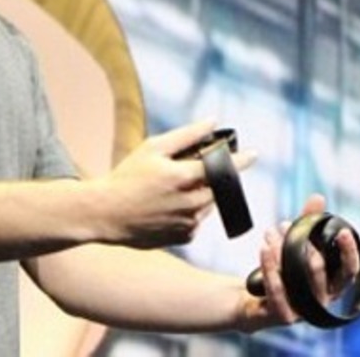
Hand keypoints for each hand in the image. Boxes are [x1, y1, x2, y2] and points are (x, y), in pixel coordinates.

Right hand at [90, 120, 255, 249]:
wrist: (105, 213)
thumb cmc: (127, 176)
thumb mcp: (153, 148)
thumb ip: (186, 135)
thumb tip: (212, 122)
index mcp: (183, 178)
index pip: (223, 167)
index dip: (240, 160)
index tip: (253, 154)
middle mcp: (190, 203)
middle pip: (219, 187)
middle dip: (215, 177)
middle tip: (194, 169)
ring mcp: (188, 223)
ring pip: (209, 204)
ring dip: (202, 193)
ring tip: (172, 189)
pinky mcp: (184, 237)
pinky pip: (197, 219)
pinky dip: (191, 210)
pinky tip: (168, 205)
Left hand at [240, 194, 359, 328]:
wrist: (254, 298)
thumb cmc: (283, 269)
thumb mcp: (296, 243)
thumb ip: (309, 222)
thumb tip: (318, 198)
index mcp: (332, 283)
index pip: (350, 271)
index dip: (349, 253)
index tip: (342, 232)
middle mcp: (321, 299)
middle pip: (322, 273)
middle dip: (305, 245)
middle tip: (286, 224)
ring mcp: (304, 311)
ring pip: (298, 281)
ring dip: (283, 252)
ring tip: (270, 232)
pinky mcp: (283, 316)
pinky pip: (278, 293)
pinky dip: (271, 269)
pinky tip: (264, 249)